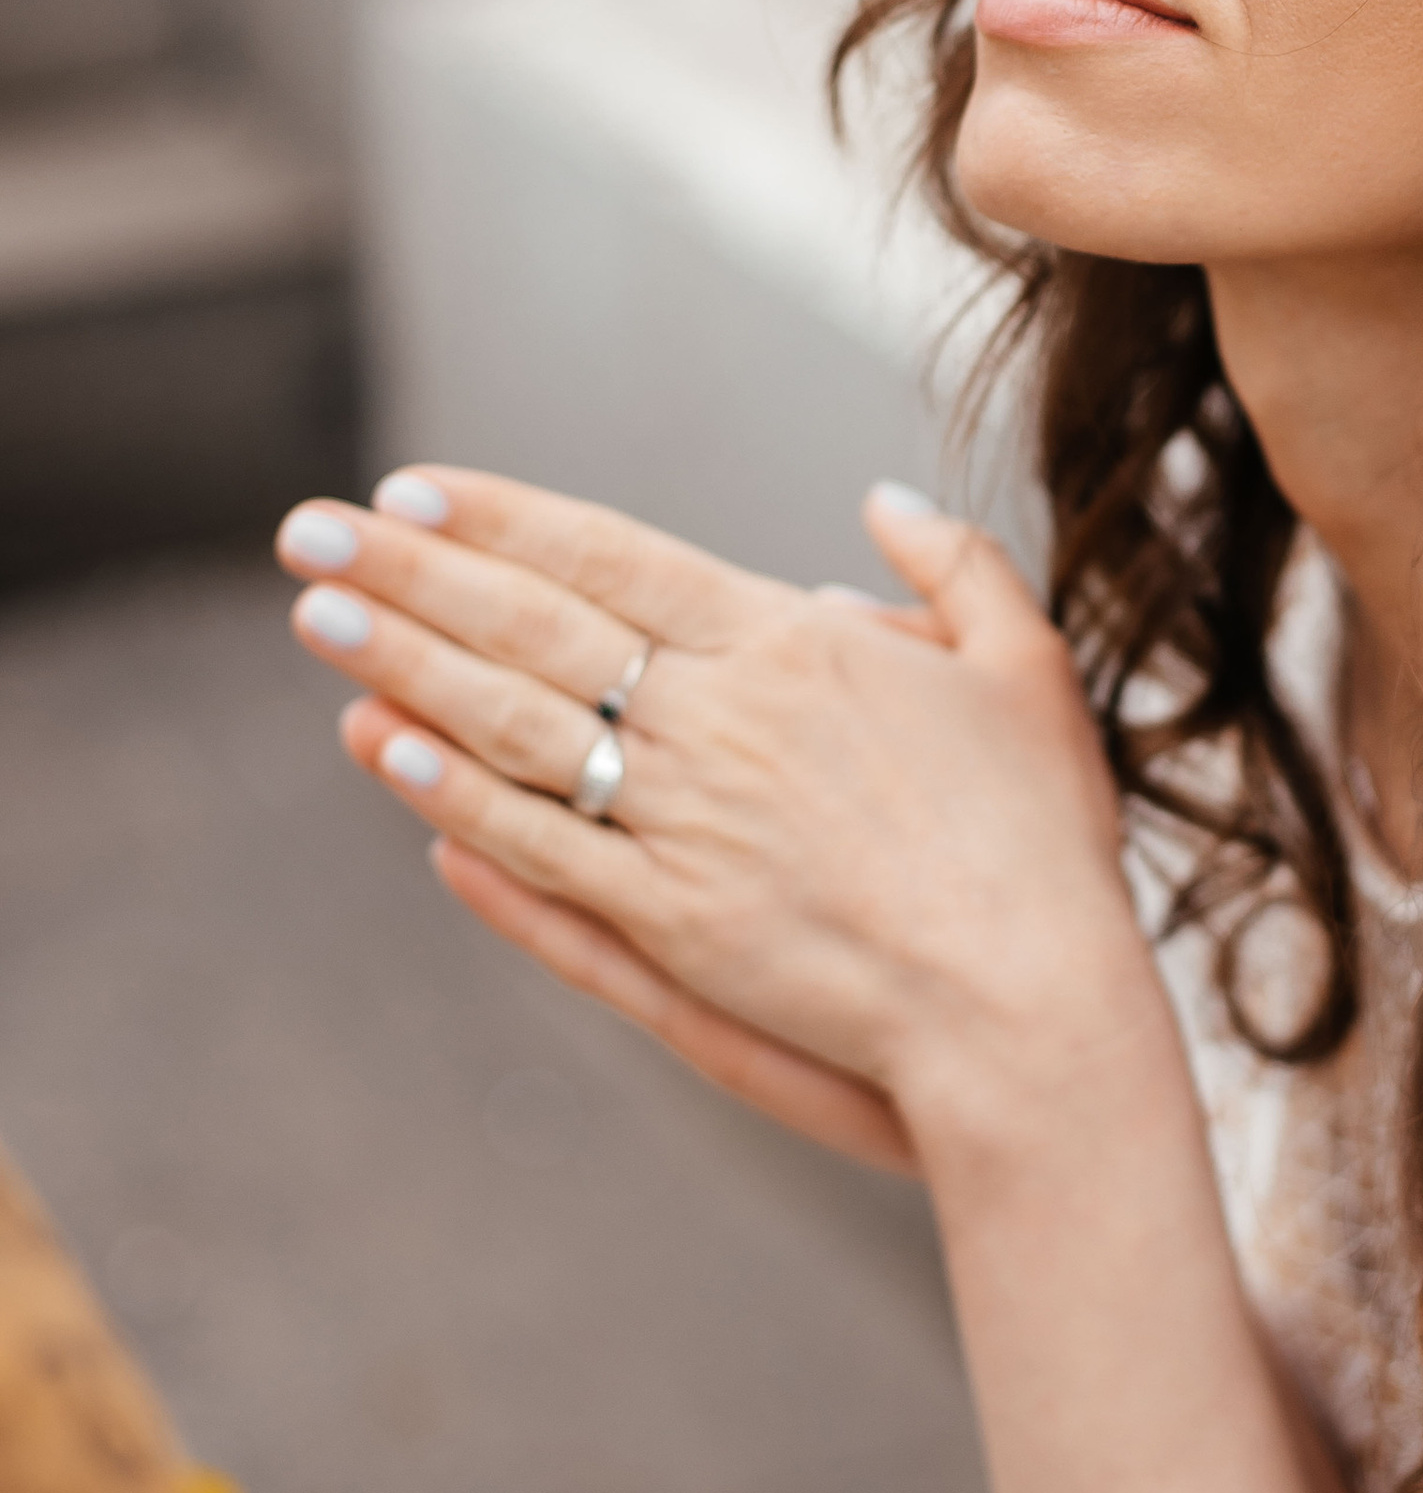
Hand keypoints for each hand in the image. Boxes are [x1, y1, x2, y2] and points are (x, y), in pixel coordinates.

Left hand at [276, 469, 1158, 1170]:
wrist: (1035, 1006)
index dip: (506, 518)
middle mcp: (726, 722)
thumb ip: (957, 573)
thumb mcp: (1028, 675)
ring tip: (317, 619)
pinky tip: (391, 754)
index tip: (414, 486)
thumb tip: (882, 503)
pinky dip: (457, 797)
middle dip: (412, 570)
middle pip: (537, 626)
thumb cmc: (1044, 843)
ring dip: (406, 666)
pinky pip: (542, 848)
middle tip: (309, 530)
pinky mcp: (676, 927)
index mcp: (798, 647)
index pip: (616, 557)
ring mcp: (692, 825)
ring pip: (517, 728)